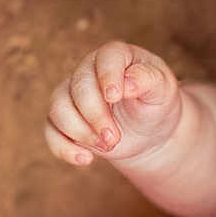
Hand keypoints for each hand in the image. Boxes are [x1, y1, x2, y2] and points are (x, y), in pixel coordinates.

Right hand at [45, 41, 182, 166]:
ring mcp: (71, 94)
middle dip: (95, 115)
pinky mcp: (63, 119)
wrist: (149, 132)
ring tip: (107, 147)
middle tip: (115, 138)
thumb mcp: (163, 91)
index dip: (107, 76)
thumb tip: (128, 83)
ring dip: (80, 132)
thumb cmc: (157, 104)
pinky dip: (64, 147)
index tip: (114, 97)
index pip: (106, 58)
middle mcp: (88, 70)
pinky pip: (52, 131)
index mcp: (116, 57)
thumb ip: (149, 80)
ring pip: (58, 108)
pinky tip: (85, 159)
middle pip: (78, 88)